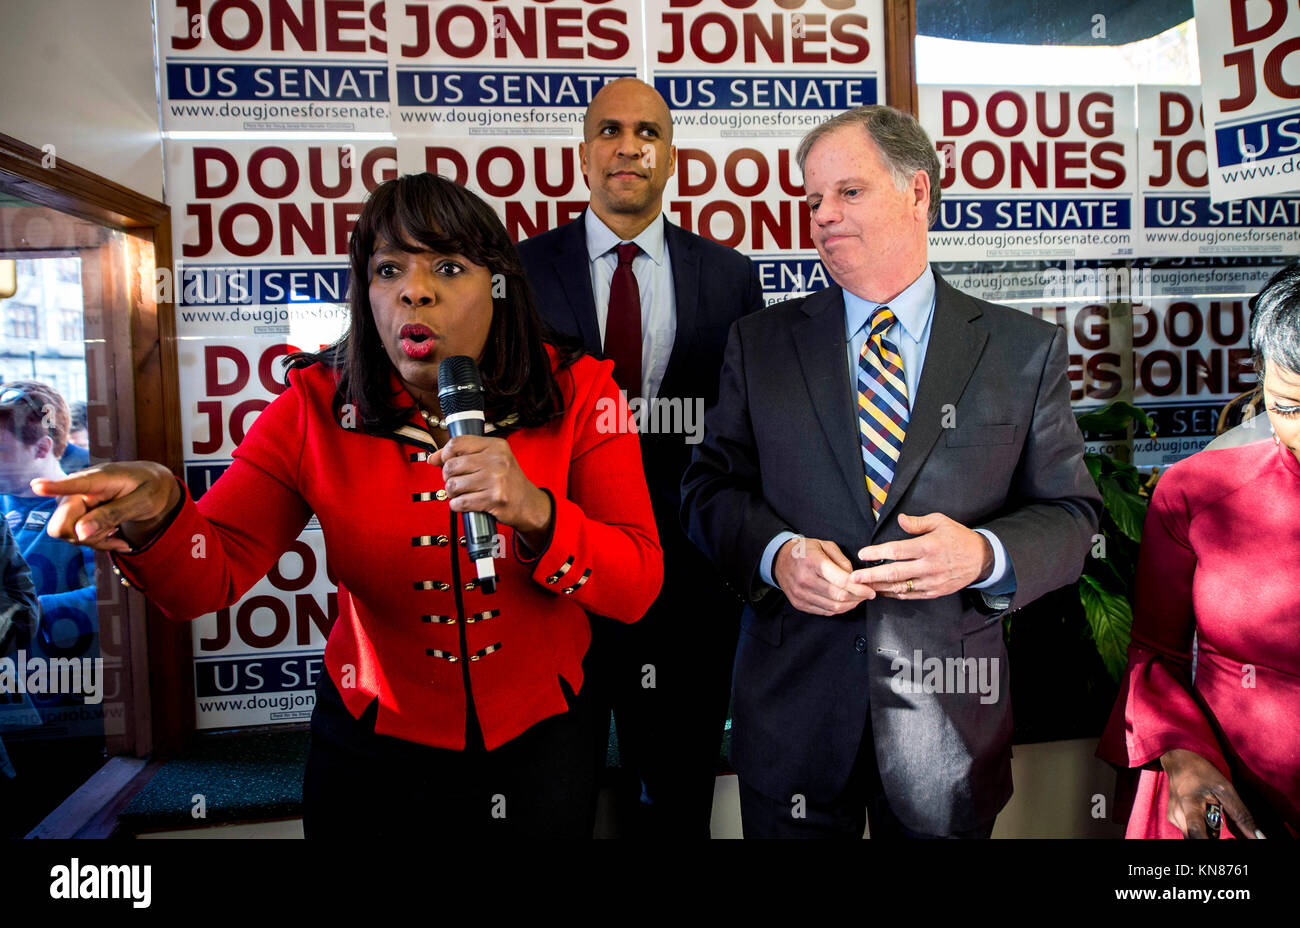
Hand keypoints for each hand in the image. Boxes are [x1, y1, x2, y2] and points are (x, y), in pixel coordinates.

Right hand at [29, 462, 180, 551]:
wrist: (153, 484)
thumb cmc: (150, 488)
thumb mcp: (142, 503)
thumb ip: (112, 515)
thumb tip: (80, 533)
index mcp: (101, 478)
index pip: (75, 483)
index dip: (54, 486)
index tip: (36, 486)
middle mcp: (80, 488)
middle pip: (62, 523)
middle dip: (86, 536)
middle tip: (115, 533)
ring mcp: (75, 500)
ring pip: (69, 534)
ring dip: (95, 539)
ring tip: (118, 532)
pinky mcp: (76, 512)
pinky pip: (76, 536)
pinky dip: (97, 541)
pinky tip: (116, 537)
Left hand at [429, 435, 552, 543]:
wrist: (528, 503)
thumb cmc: (507, 481)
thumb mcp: (491, 460)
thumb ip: (463, 455)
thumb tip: (432, 458)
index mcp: (495, 446)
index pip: (457, 443)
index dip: (444, 454)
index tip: (445, 461)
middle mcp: (496, 460)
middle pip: (451, 465)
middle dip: (447, 477)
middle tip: (456, 481)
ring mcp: (496, 480)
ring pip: (453, 485)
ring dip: (452, 493)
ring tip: (461, 493)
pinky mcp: (494, 499)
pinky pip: (461, 502)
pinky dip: (457, 506)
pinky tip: (465, 503)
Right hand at [773, 536, 876, 615]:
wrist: (779, 560)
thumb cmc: (804, 551)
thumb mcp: (824, 545)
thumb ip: (842, 560)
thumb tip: (854, 576)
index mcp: (812, 562)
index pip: (841, 580)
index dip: (859, 587)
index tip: (870, 589)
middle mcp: (805, 580)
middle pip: (839, 596)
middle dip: (858, 597)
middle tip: (868, 594)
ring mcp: (801, 594)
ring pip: (833, 607)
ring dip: (850, 605)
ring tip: (858, 599)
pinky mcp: (799, 604)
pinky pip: (825, 611)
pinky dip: (838, 609)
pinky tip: (845, 602)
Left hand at [849, 512, 992, 598]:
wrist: (981, 558)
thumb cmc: (957, 537)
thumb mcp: (940, 521)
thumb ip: (918, 522)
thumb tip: (899, 520)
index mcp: (928, 546)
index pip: (897, 551)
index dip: (877, 553)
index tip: (863, 554)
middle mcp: (929, 566)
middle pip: (894, 573)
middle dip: (871, 577)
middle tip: (853, 579)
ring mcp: (932, 581)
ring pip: (900, 587)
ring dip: (880, 588)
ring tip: (863, 587)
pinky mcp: (935, 592)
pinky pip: (911, 595)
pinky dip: (895, 594)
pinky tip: (883, 591)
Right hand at [1160, 748, 1262, 838]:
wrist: (1180, 760)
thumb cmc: (1203, 773)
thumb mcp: (1226, 789)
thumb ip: (1241, 815)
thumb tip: (1260, 838)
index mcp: (1189, 805)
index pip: (1197, 833)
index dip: (1208, 842)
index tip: (1224, 841)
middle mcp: (1177, 814)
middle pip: (1198, 838)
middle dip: (1212, 837)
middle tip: (1220, 820)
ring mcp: (1173, 817)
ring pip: (1195, 836)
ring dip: (1208, 831)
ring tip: (1211, 812)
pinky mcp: (1172, 818)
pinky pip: (1191, 831)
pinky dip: (1202, 827)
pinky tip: (1203, 813)